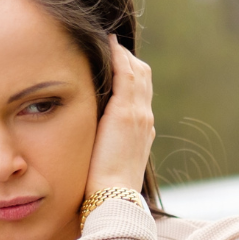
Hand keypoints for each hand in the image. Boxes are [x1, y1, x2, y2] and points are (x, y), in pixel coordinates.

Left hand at [85, 35, 155, 198]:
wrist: (115, 198)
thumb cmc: (107, 190)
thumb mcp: (110, 166)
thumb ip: (107, 150)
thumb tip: (94, 146)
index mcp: (142, 132)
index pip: (141, 96)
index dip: (131, 77)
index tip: (116, 66)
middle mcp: (144, 119)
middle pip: (143, 79)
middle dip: (129, 61)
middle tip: (111, 47)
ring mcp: (138, 114)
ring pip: (137, 72)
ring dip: (123, 54)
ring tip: (108, 41)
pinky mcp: (125, 112)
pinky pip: (126, 73)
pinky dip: (119, 56)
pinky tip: (108, 43)